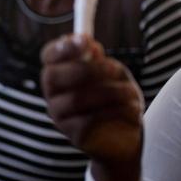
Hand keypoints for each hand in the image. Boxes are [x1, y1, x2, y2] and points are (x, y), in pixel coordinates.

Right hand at [40, 34, 142, 180]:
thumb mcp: (113, 75)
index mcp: (61, 76)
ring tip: (132, 94)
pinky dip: (116, 111)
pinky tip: (132, 111)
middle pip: (53, 76)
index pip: (48, 56)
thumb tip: (89, 46)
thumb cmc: (117, 101)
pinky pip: (90, 120)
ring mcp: (60, 118)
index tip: (86, 41)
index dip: (63, 47)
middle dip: (86, 69)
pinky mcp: (75, 136)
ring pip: (77, 99)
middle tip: (114, 68)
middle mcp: (54, 96)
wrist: (126, 139)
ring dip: (110, 92)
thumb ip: (100, 61)